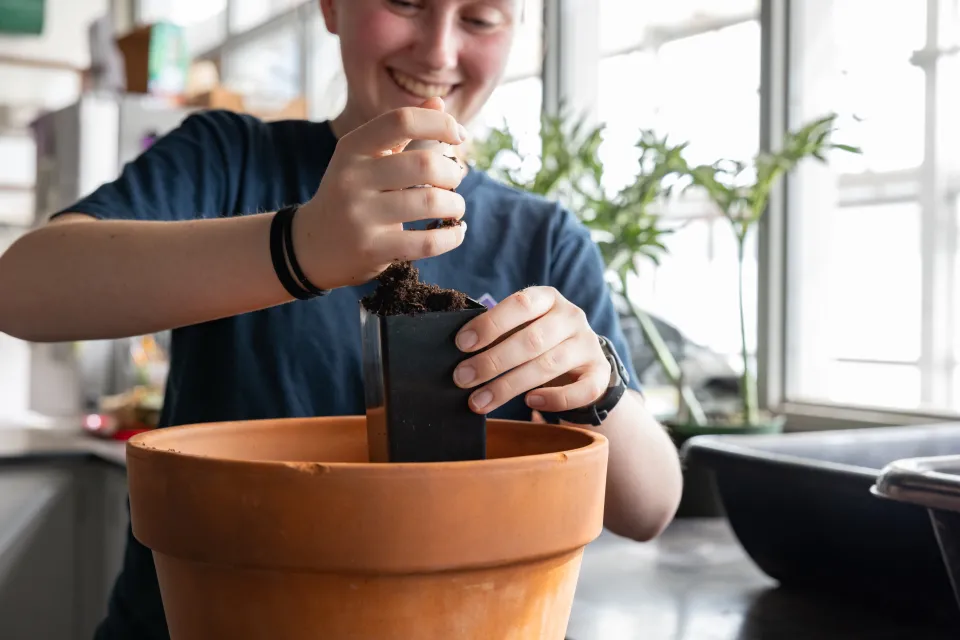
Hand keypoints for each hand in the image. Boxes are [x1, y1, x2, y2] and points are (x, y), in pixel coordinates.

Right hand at [293, 97, 468, 289]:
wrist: (312, 245)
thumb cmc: (351, 194)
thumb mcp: (366, 157)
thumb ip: (401, 131)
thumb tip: (438, 103)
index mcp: (352, 147)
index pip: (401, 120)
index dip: (440, 123)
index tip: (459, 135)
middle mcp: (353, 178)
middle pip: (424, 164)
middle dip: (453, 172)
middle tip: (456, 180)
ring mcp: (360, 215)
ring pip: (430, 202)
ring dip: (456, 205)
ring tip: (455, 207)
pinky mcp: (372, 249)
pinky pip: (426, 242)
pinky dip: (452, 236)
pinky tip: (456, 231)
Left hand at [452, 287, 611, 414]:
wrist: (583, 363)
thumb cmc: (539, 343)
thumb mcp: (521, 328)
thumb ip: (497, 334)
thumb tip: (458, 355)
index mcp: (548, 298)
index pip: (520, 304)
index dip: (490, 324)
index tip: (461, 344)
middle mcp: (571, 317)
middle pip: (531, 339)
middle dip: (492, 361)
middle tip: (462, 378)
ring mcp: (588, 345)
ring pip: (548, 365)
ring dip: (509, 386)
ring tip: (479, 400)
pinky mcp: (600, 373)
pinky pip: (580, 390)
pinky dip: (554, 399)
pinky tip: (530, 403)